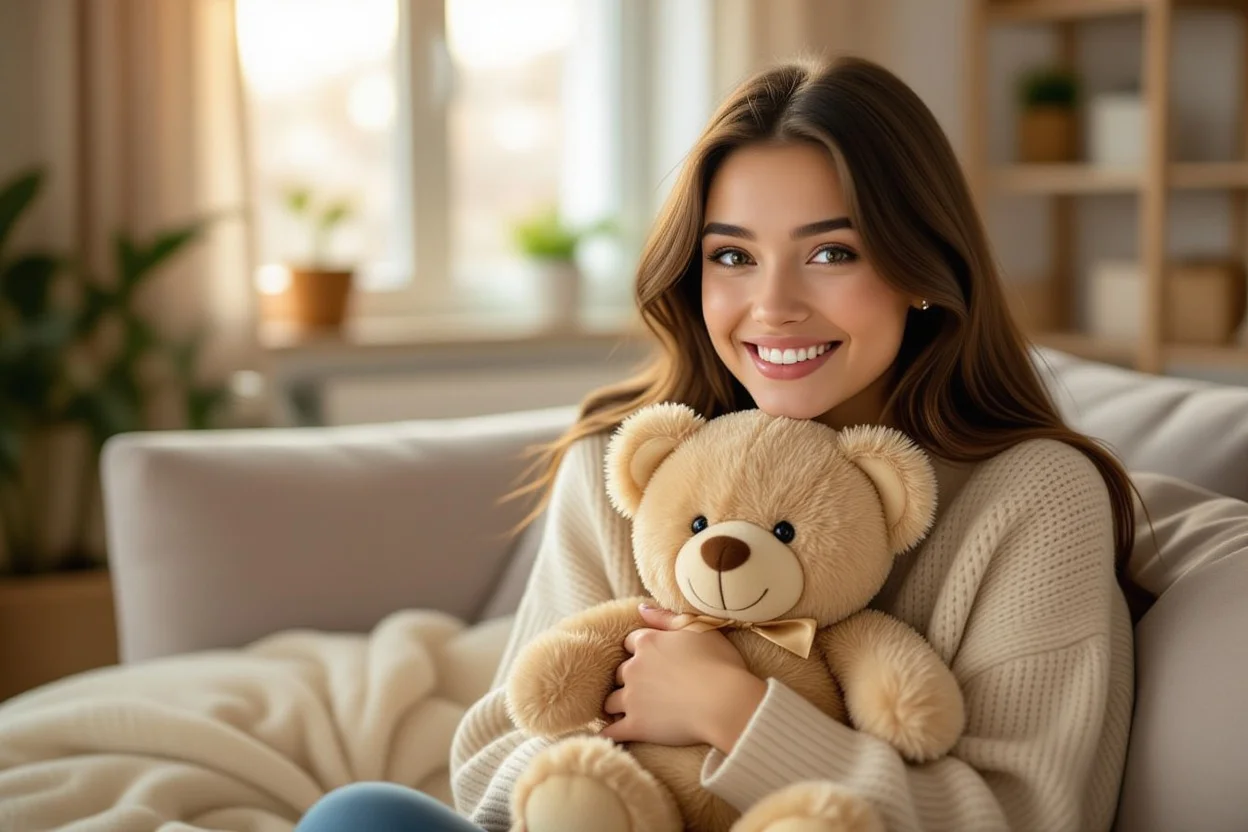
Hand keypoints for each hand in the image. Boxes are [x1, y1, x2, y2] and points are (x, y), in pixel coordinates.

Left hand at [600, 604, 766, 751]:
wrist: (725, 702)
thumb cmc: (719, 663)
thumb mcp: (697, 628)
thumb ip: (665, 617)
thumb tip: (640, 608)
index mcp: (647, 643)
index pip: (631, 643)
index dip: (639, 651)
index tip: (648, 660)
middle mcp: (633, 668)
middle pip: (618, 672)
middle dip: (627, 679)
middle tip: (640, 688)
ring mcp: (632, 698)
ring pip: (611, 702)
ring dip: (616, 706)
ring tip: (624, 713)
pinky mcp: (636, 725)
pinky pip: (611, 731)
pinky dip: (608, 733)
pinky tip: (607, 736)